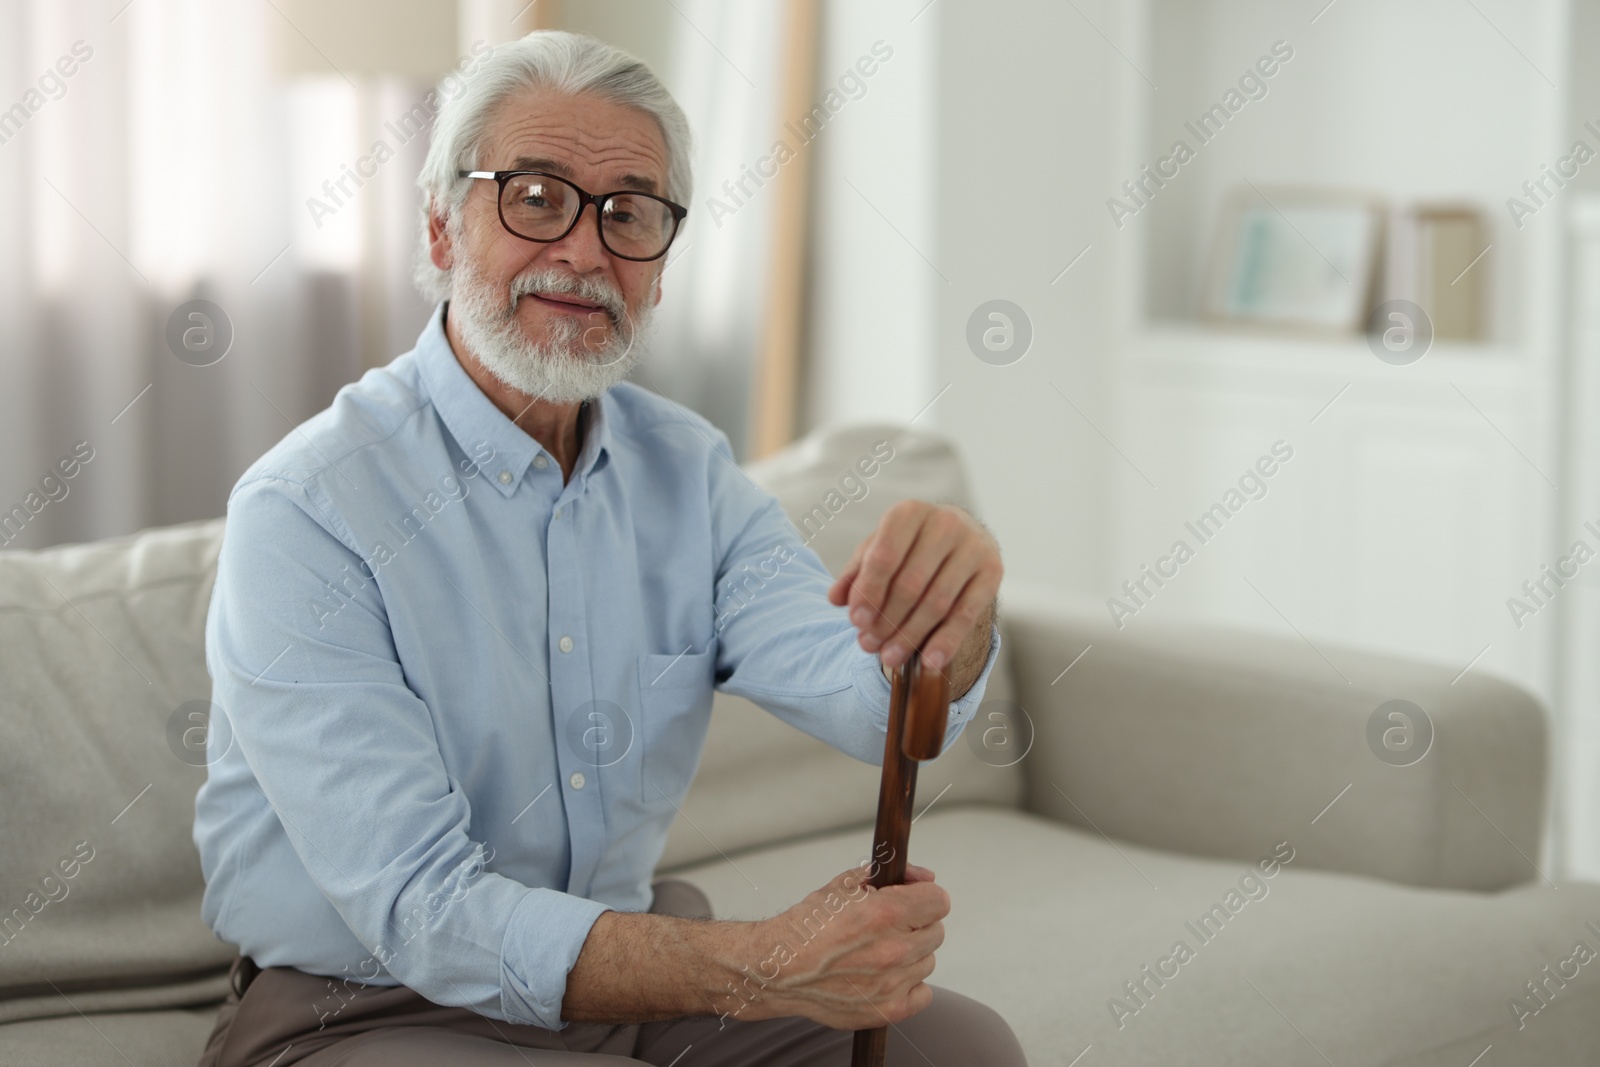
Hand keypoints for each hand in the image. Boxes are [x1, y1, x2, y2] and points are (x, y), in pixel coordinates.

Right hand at [734, 863, 947, 1029]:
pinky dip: (909, 985)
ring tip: (877, 952)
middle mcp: (894, 950)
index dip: (925, 897)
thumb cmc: (808, 926)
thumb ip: (890, 874)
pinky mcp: (888, 1010)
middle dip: (915, 924)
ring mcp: (892, 983)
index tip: (912, 900)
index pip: (940, 901)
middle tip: (887, 927)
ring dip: (910, 954)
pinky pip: (924, 993)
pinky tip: (885, 975)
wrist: (779, 969)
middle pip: (936, 931)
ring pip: (928, 961)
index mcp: (886, 913)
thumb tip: (925, 875)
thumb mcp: (843, 885)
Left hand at [828, 501, 1001, 671]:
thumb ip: (856, 573)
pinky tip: (929, 662)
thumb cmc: (910, 546)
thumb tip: (835, 599)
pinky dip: (947, 641)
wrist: (962, 537)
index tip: (855, 621)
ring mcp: (974, 546)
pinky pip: (968, 613)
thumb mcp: (879, 550)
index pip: (885, 556)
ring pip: (938, 602)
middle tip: (867, 645)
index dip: (868, 592)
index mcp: (910, 513)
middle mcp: (945, 522)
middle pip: (911, 583)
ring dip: (910, 635)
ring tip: (889, 658)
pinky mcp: (993, 570)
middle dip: (886, 620)